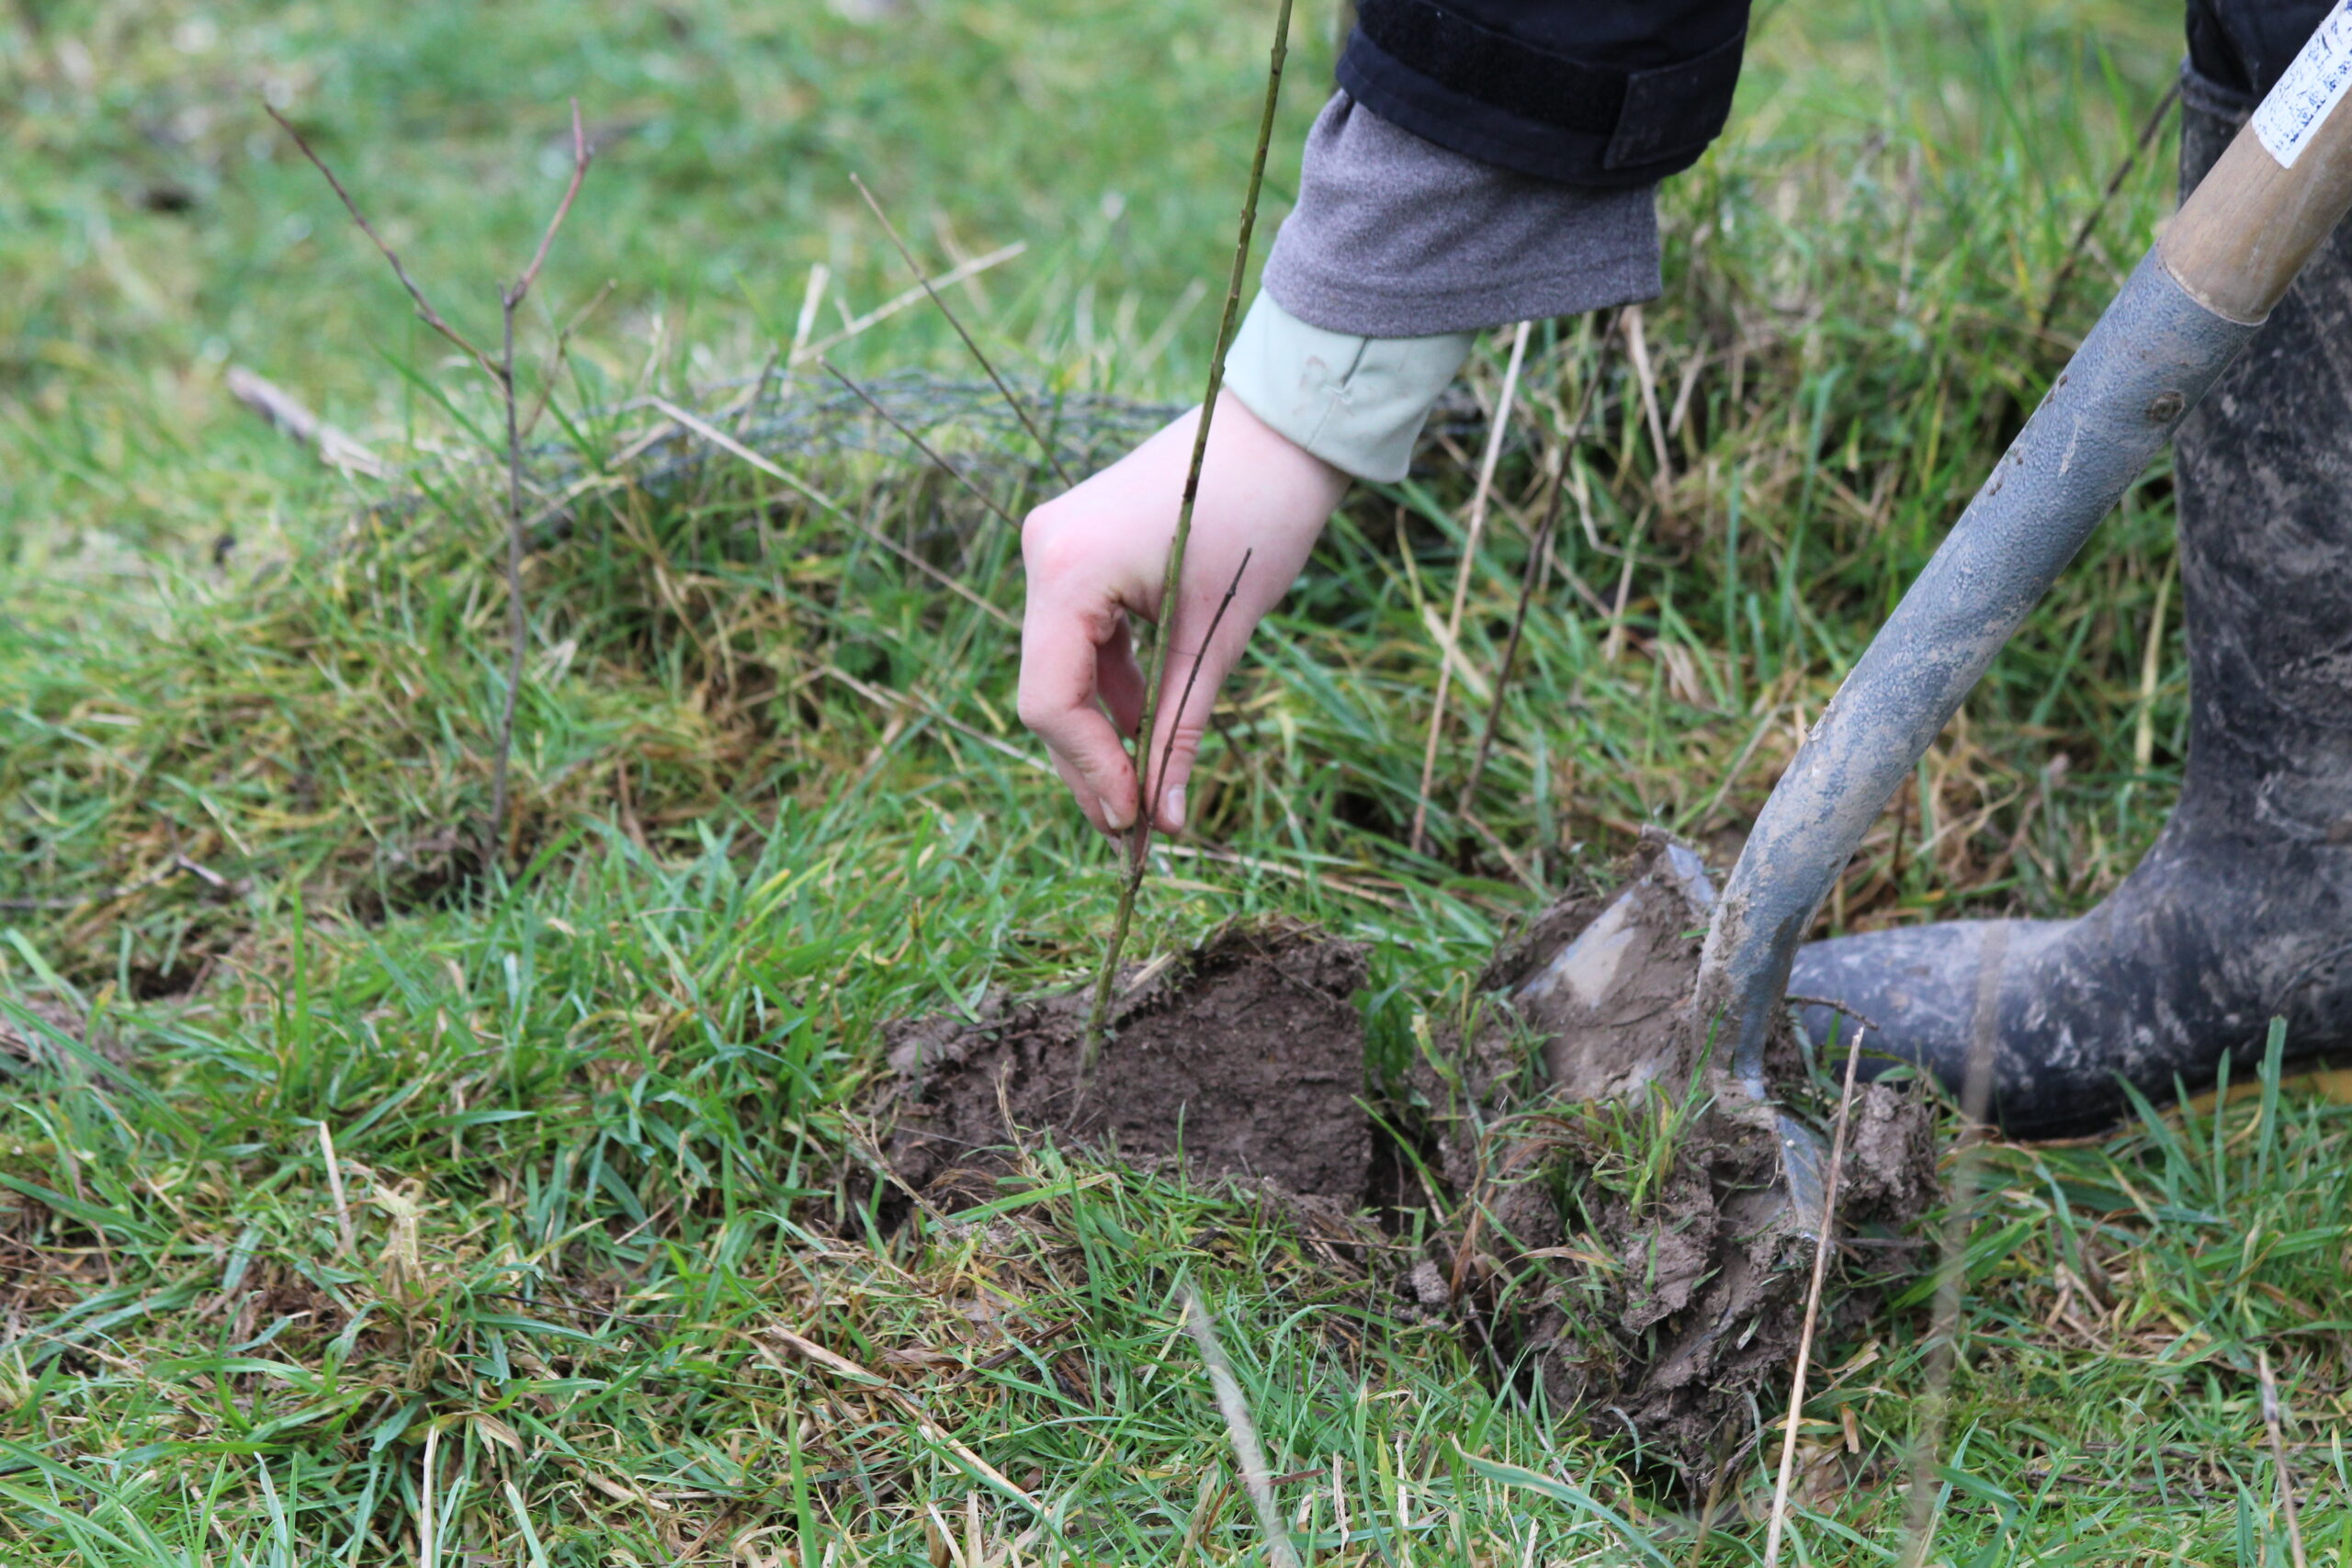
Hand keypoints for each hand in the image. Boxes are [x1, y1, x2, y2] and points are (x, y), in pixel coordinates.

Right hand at [1018, 392, 1348, 835]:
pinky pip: (1080, 632)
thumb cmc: (1262, 516)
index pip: (1050, 700)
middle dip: (1090, 761)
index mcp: (1067, 569)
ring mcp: (1055, 544)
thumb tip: (1163, 823)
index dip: (1090, 770)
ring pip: (1061, 666)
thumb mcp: (1219, 635)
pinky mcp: (1077, 543)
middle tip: (1135, 827)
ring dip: (1101, 727)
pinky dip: (1110, 682)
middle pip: (1046, 689)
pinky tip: (1145, 722)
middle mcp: (1043, 551)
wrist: (1285, 425)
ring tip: (1144, 788)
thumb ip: (1180, 727)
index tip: (1134, 822)